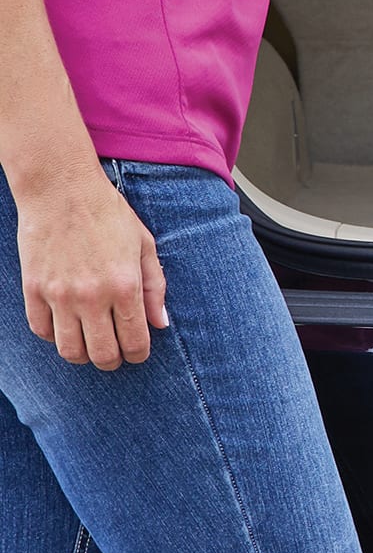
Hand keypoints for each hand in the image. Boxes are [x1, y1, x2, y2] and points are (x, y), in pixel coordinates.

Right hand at [17, 167, 169, 369]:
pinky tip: (67, 327)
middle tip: (116, 355)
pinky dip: (55, 337)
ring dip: (83, 355)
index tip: (139, 353)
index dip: (139, 354)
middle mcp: (92, 296)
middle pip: (102, 354)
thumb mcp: (144, 245)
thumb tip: (160, 324)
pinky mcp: (33, 291)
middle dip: (113, 361)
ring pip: (69, 351)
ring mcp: (59, 295)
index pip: (134, 340)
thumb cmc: (109, 214)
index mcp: (125, 285)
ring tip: (91, 346)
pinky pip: (42, 331)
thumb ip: (155, 286)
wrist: (63, 191)